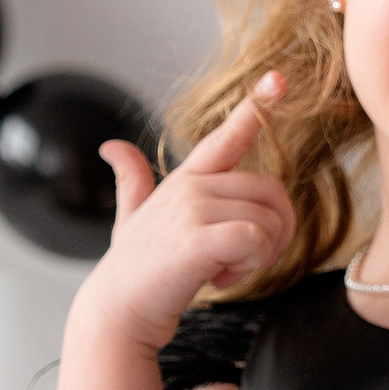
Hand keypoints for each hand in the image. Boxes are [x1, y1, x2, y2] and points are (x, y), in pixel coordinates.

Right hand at [72, 71, 295, 353]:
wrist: (118, 311)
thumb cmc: (134, 268)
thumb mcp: (131, 216)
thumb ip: (131, 180)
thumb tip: (110, 147)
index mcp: (187, 178)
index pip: (227, 136)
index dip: (257, 106)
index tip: (278, 78)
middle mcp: (192, 186)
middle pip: (272, 193)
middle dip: (274, 233)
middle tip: (240, 260)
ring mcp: (193, 209)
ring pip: (268, 222)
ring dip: (258, 258)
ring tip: (221, 269)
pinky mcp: (198, 239)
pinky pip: (257, 240)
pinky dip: (250, 267)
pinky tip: (221, 277)